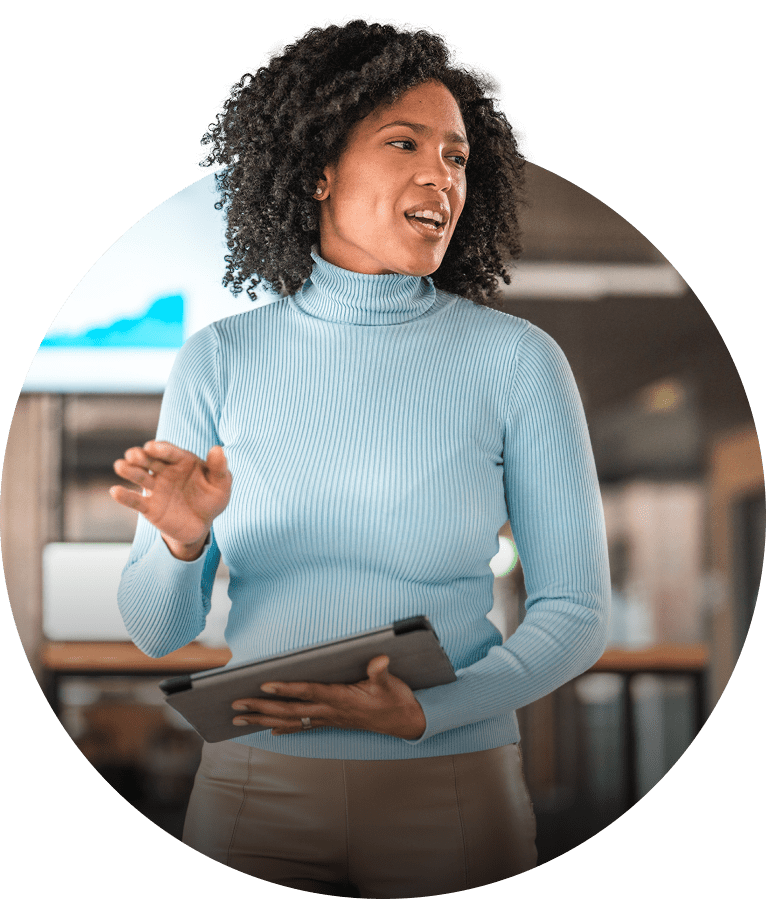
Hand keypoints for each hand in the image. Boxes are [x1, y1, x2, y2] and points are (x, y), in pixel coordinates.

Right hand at [110, 440, 231, 559]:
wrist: (202, 524)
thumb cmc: (212, 498)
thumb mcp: (221, 484)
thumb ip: (219, 468)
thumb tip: (218, 448)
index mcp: (182, 460)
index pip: (169, 452)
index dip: (161, 449)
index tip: (152, 447)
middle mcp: (165, 471)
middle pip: (150, 460)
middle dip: (141, 456)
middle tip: (133, 455)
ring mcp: (155, 488)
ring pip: (140, 476)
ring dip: (129, 471)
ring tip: (120, 466)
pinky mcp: (149, 507)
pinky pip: (136, 501)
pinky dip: (125, 496)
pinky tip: (115, 491)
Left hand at [231, 656, 426, 740]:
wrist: (406, 722)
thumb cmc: (396, 699)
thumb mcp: (392, 683)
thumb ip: (381, 673)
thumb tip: (379, 660)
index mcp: (341, 698)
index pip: (308, 692)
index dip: (287, 689)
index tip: (264, 684)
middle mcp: (331, 711)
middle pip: (290, 710)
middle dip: (262, 707)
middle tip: (235, 704)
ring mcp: (330, 718)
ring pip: (290, 721)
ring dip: (264, 719)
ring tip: (239, 718)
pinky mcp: (332, 721)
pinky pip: (303, 726)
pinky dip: (284, 728)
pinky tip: (269, 730)